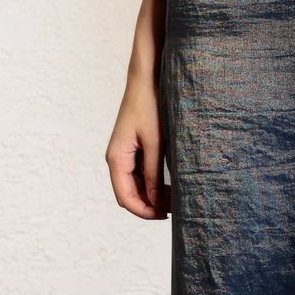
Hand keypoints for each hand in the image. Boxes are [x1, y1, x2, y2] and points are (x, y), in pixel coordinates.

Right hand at [107, 0, 170, 218]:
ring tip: (178, 198)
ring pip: (135, 186)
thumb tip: (155, 201)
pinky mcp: (134, 148)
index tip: (166, 217)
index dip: (144, 212)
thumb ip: (153, 173)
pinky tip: (172, 184)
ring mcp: (125, 153)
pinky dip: (154, 183)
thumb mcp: (156, 142)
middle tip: (177, 209)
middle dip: (151, 205)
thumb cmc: (151, 105)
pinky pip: (140, 173)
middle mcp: (117, 158)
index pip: (125, 198)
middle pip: (129, 195)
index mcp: (116, 158)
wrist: (148, 77)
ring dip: (153, 195)